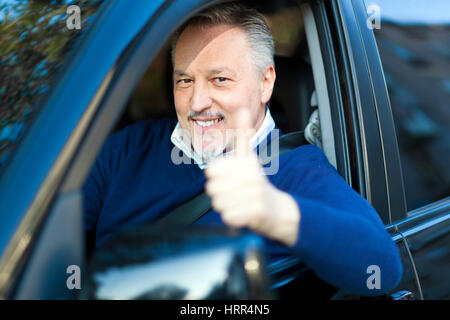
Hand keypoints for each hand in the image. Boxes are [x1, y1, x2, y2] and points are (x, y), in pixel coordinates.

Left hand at [204, 109, 300, 245]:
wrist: (277, 210)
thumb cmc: (256, 183)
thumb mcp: (249, 157)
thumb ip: (243, 135)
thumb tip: (243, 108)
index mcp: (246, 162)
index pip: (211, 169)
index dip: (216, 176)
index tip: (228, 177)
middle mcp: (251, 176)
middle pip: (211, 188)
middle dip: (220, 193)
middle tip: (234, 193)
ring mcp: (254, 194)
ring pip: (218, 203)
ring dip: (225, 206)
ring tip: (239, 203)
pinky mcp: (256, 212)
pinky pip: (227, 216)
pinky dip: (232, 217)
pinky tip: (243, 213)